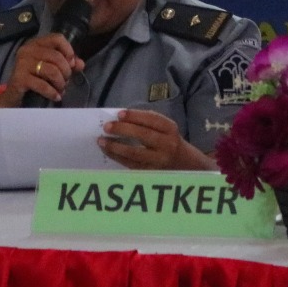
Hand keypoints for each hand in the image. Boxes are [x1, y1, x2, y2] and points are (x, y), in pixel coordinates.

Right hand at [0, 34, 82, 106]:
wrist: (13, 96)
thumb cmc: (34, 79)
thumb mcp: (51, 69)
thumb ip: (67, 64)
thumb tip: (81, 64)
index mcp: (36, 44)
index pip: (57, 38)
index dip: (68, 50)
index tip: (72, 64)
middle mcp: (27, 50)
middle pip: (56, 56)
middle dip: (66, 71)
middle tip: (66, 81)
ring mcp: (22, 63)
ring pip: (52, 70)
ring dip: (60, 83)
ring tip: (60, 89)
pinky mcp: (20, 78)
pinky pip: (43, 85)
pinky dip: (53, 92)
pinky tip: (56, 97)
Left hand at [98, 108, 214, 170]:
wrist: (186, 165)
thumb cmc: (169, 141)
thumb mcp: (165, 129)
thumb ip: (148, 122)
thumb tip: (120, 118)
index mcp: (170, 129)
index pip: (152, 119)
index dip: (135, 116)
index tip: (120, 114)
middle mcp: (167, 144)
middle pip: (143, 135)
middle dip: (123, 130)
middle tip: (107, 127)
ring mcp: (159, 160)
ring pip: (135, 153)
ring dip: (115, 146)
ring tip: (102, 141)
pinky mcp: (151, 172)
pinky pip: (131, 164)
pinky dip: (117, 157)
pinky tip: (108, 151)